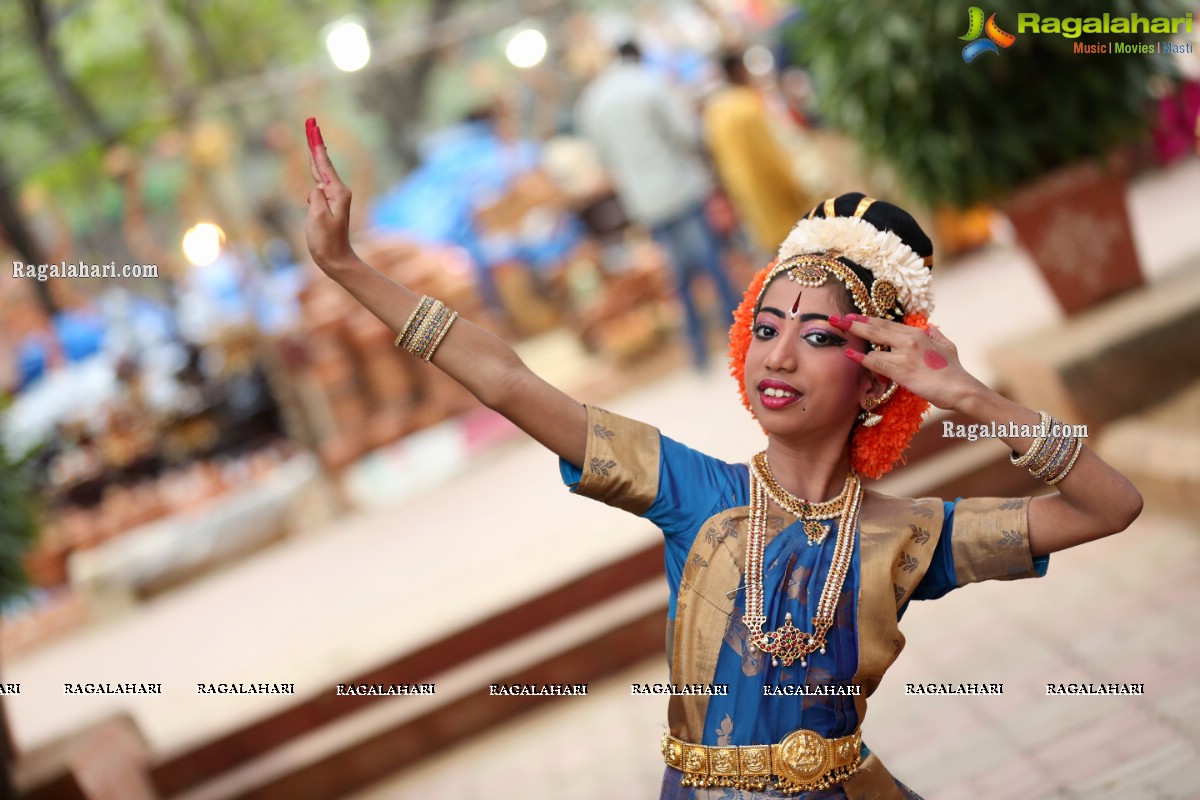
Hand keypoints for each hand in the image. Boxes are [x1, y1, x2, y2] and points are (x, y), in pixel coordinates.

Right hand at [304, 122, 355, 272]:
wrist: (335, 259)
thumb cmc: (326, 242)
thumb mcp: (318, 218)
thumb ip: (316, 198)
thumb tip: (315, 188)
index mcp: (337, 192)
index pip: (323, 163)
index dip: (316, 144)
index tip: (313, 126)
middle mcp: (338, 191)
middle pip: (323, 162)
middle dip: (315, 142)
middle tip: (311, 122)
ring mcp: (334, 197)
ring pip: (321, 170)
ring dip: (315, 152)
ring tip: (312, 134)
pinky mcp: (328, 204)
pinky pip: (319, 181)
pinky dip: (315, 167)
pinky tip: (314, 162)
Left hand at [829, 313, 985, 411]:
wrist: (961, 388)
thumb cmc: (954, 371)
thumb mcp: (947, 346)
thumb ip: (937, 336)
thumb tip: (932, 329)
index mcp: (918, 333)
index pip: (887, 323)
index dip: (868, 320)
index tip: (853, 316)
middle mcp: (910, 339)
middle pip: (876, 328)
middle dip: (853, 322)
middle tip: (835, 318)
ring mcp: (905, 354)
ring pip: (873, 343)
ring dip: (854, 337)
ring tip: (838, 333)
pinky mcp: (902, 370)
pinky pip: (876, 363)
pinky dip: (861, 358)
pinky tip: (849, 355)